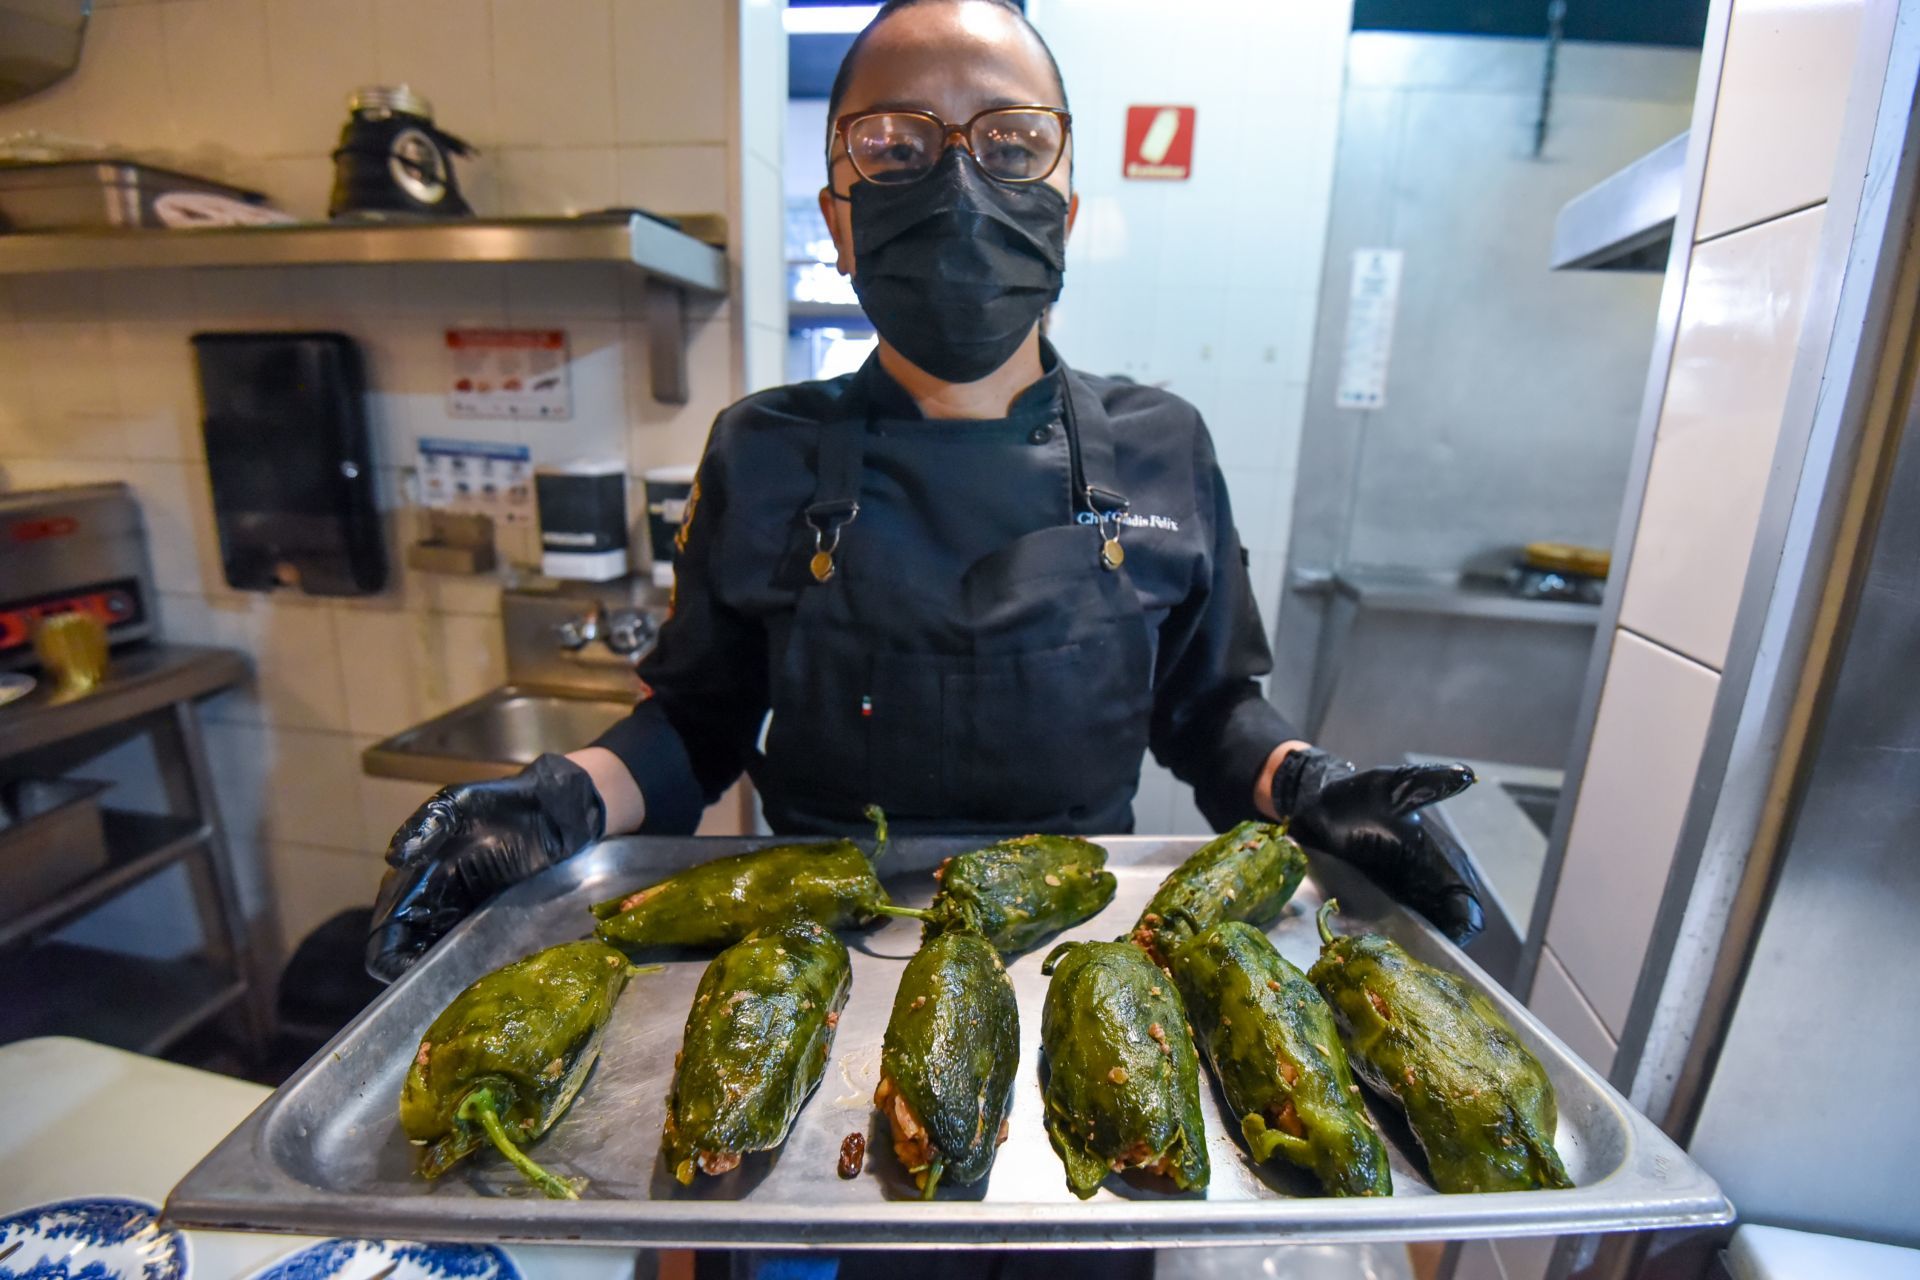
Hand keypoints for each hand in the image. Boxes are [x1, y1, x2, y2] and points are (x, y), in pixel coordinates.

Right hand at [365, 753, 604, 981]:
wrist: (557, 809)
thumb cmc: (505, 804)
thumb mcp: (461, 805)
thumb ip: (429, 825)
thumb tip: (394, 858)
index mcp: (413, 887)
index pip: (384, 940)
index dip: (391, 962)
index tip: (417, 975)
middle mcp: (434, 911)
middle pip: (412, 961)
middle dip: (424, 979)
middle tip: (454, 986)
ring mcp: (467, 923)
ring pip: (445, 967)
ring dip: (454, 980)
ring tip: (477, 986)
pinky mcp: (501, 929)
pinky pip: (481, 961)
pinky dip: (482, 972)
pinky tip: (498, 976)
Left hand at [1273, 749, 1485, 943]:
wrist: (1315, 803)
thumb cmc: (1357, 795)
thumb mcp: (1389, 787)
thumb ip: (1425, 784)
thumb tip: (1465, 775)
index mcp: (1441, 864)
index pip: (1467, 911)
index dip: (1459, 929)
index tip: (1431, 937)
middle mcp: (1426, 888)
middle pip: (1444, 935)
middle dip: (1427, 947)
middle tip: (1395, 947)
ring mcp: (1400, 901)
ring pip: (1415, 941)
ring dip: (1400, 948)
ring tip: (1372, 945)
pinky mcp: (1373, 909)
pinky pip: (1384, 937)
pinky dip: (1374, 942)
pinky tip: (1353, 939)